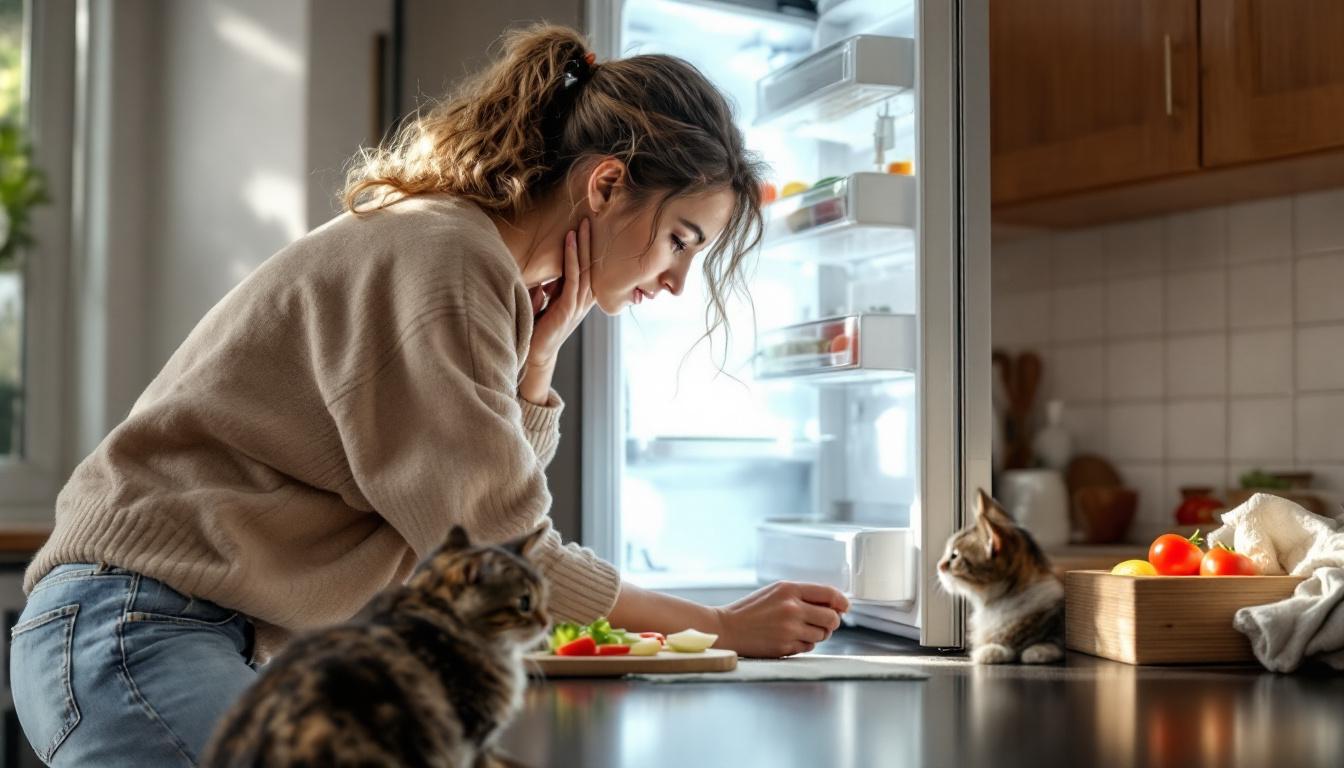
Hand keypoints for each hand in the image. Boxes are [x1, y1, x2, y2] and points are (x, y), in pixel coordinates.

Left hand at [526, 217, 593, 368]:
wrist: (536, 354)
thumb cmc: (538, 329)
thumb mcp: (546, 304)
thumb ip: (549, 290)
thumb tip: (544, 280)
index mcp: (580, 299)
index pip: (588, 269)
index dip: (589, 249)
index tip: (587, 229)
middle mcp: (583, 300)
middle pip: (590, 265)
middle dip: (590, 241)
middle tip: (591, 218)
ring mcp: (577, 304)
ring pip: (584, 268)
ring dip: (583, 245)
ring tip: (582, 225)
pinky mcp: (568, 308)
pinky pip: (572, 277)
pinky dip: (572, 258)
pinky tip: (570, 241)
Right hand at [713, 581, 849, 657]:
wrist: (727, 628)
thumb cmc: (751, 609)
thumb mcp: (775, 592)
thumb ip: (802, 595)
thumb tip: (833, 605)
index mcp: (789, 590)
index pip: (828, 593)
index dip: (841, 601)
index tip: (845, 607)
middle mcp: (792, 608)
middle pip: (831, 618)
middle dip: (832, 621)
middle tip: (824, 622)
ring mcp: (789, 629)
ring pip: (822, 635)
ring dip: (817, 634)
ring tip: (800, 629)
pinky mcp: (785, 647)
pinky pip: (808, 648)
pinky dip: (804, 644)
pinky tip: (789, 638)